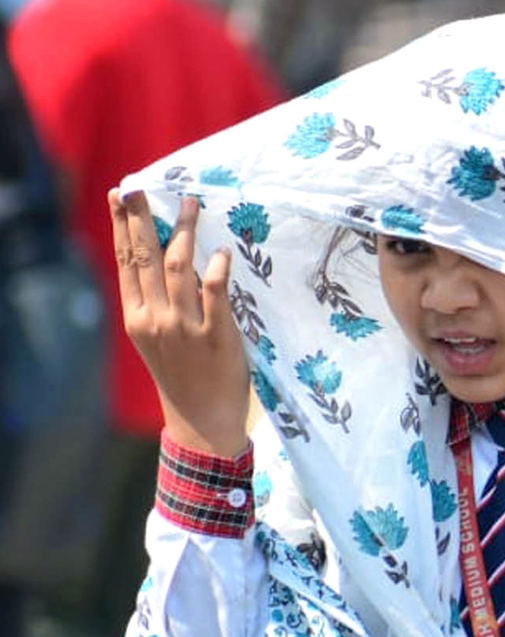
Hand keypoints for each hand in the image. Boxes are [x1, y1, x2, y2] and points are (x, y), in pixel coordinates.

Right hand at [110, 191, 249, 456]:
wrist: (202, 422)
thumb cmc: (183, 375)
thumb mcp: (156, 338)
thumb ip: (155, 301)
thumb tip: (163, 255)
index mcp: (136, 317)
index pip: (126, 261)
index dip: (122, 224)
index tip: (121, 192)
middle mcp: (155, 319)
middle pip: (146, 256)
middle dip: (143, 217)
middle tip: (145, 184)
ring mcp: (185, 327)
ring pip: (179, 267)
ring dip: (185, 232)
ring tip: (193, 204)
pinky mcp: (217, 337)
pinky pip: (215, 295)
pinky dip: (216, 271)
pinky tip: (222, 252)